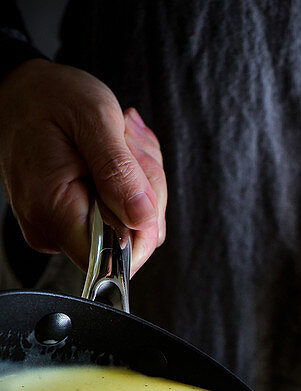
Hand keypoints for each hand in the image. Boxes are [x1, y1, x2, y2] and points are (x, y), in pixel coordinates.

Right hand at [0, 59, 166, 273]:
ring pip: (131, 226)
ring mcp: (61, 226)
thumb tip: (143, 219)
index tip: (137, 180)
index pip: (112, 257)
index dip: (141, 227)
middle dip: (144, 193)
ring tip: (119, 143)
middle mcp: (52, 228)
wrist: (23, 90)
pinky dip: (128, 184)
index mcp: (52, 209)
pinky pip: (119, 215)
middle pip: (129, 241)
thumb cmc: (51, 97)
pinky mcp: (71, 219)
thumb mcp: (94, 118)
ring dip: (139, 183)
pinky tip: (113, 155)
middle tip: (127, 146)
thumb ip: (119, 172)